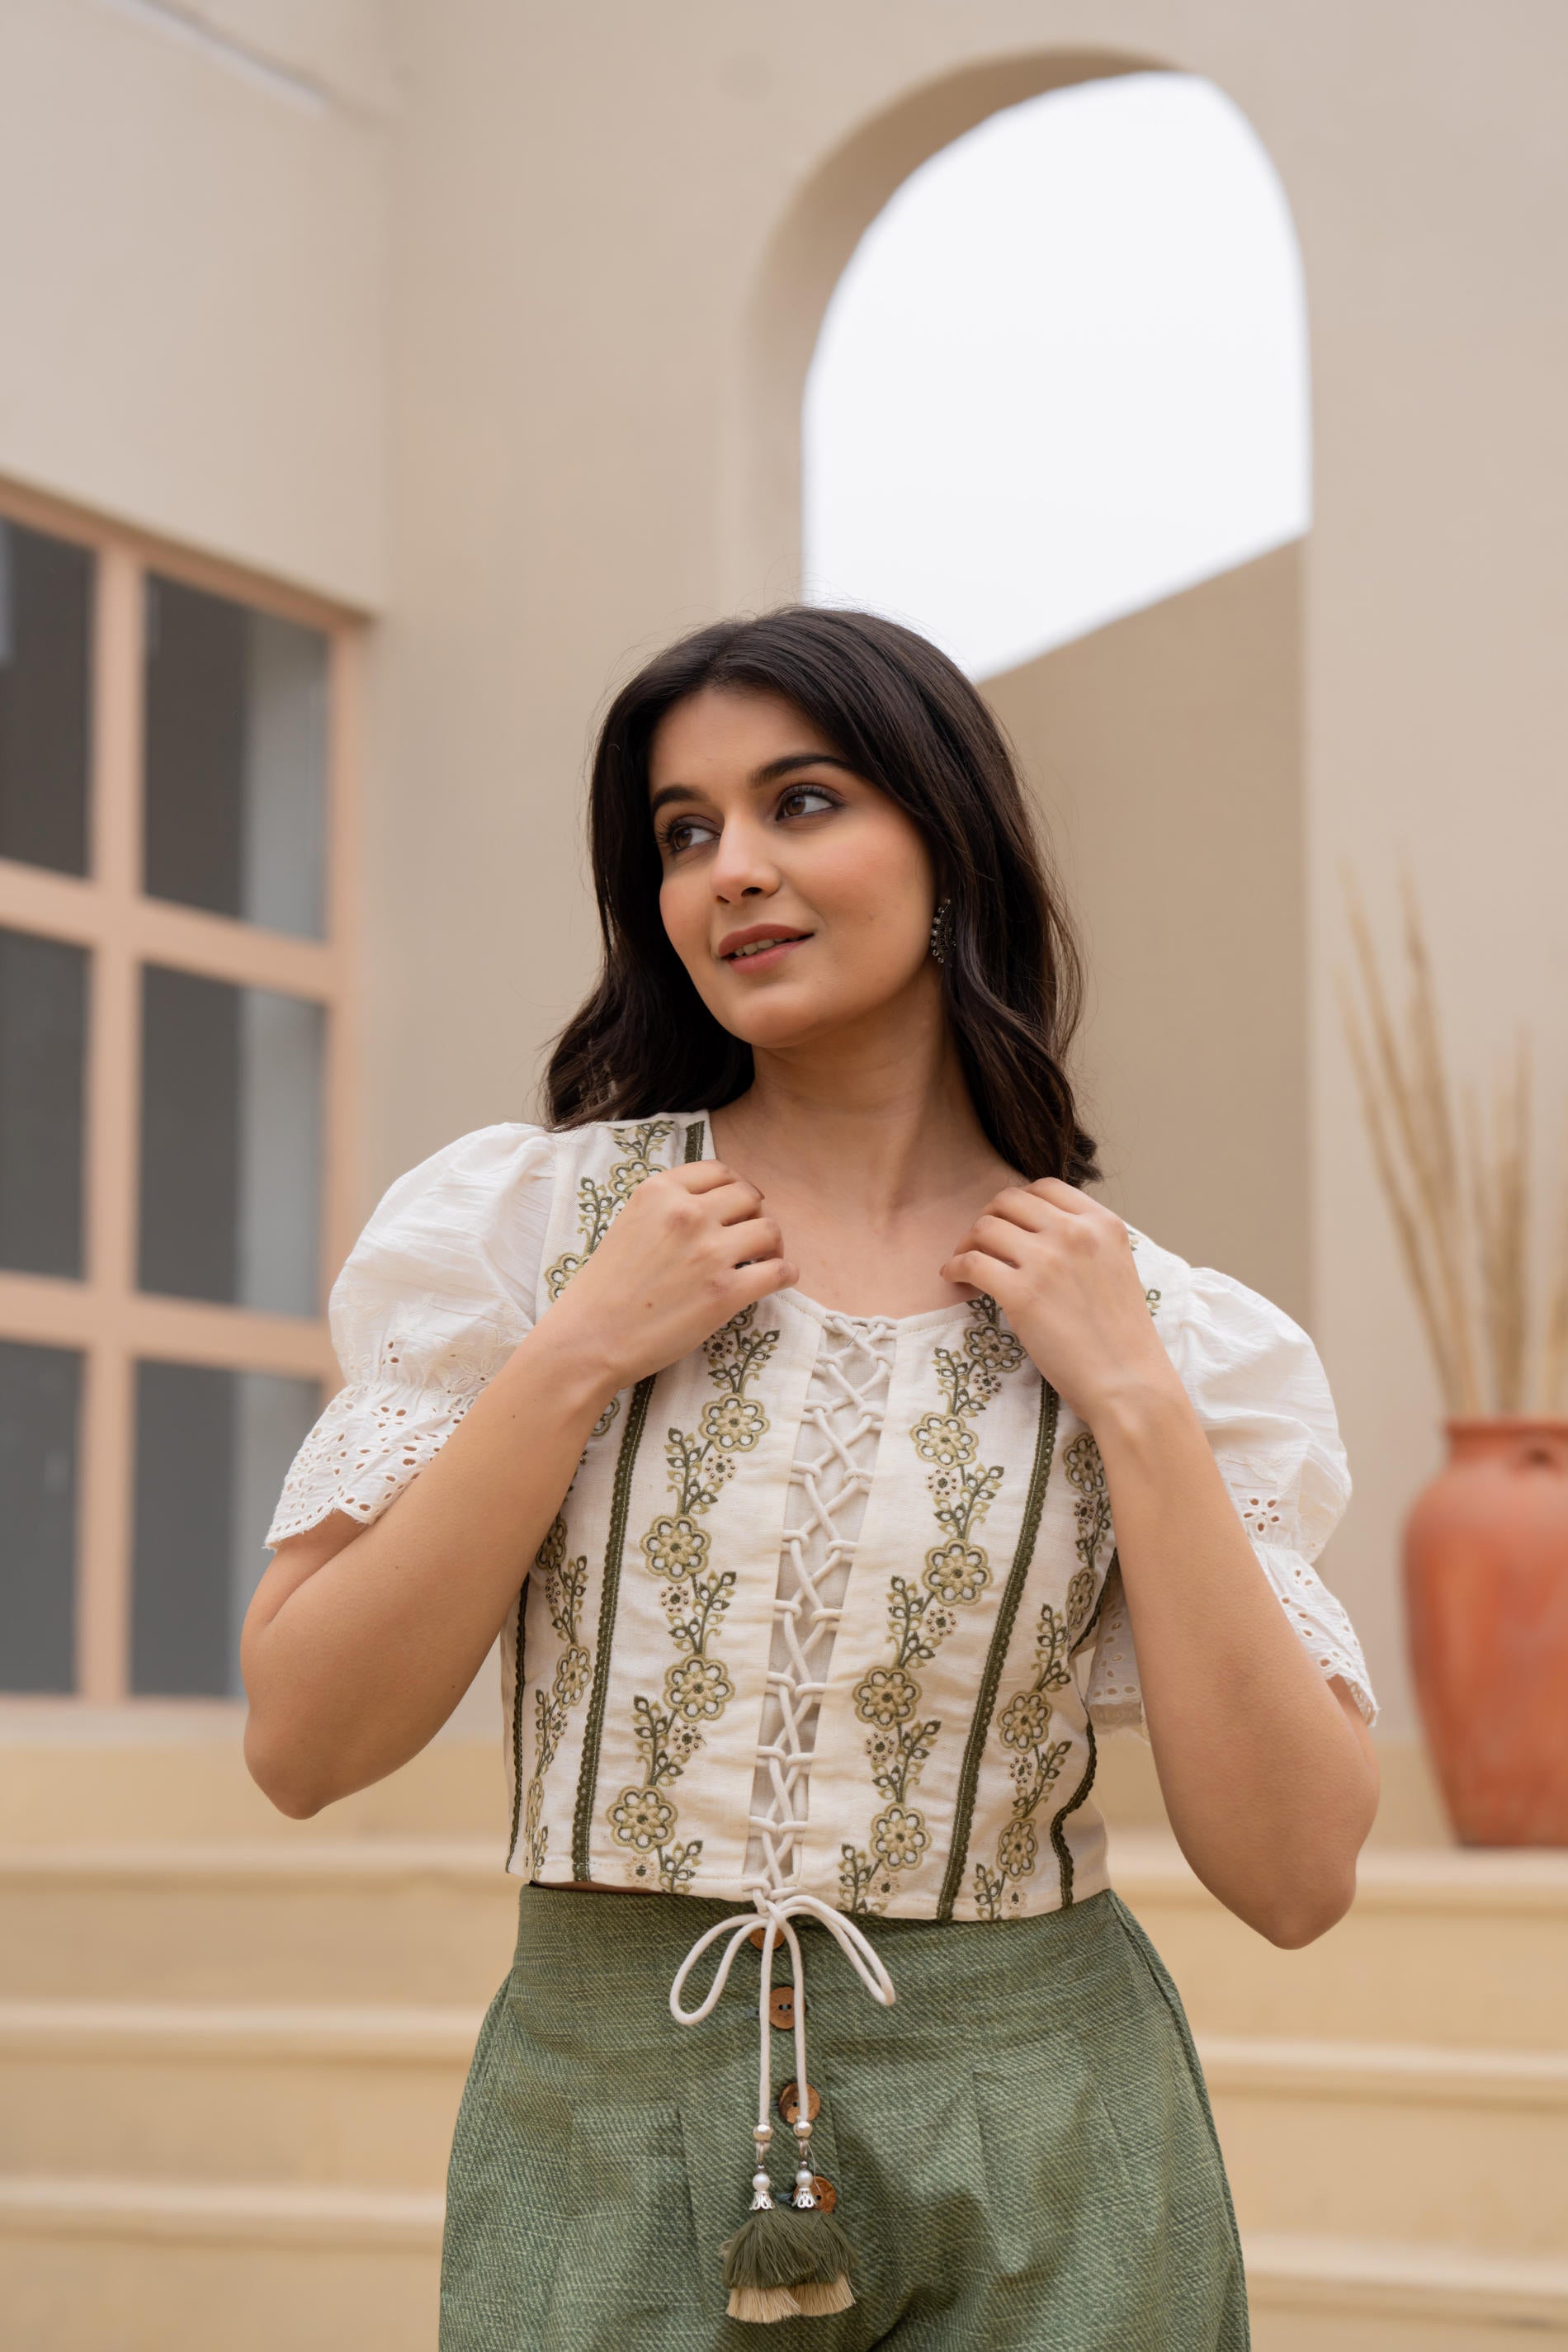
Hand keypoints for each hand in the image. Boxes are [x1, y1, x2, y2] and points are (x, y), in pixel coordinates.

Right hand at [537, 1160, 795, 1401]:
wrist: (588, 1340)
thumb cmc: (601, 1291)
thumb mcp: (628, 1226)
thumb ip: (665, 1210)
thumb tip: (709, 1208)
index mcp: (658, 1192)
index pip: (718, 1171)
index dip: (735, 1187)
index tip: (739, 1204)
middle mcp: (687, 1213)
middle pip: (749, 1197)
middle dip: (754, 1214)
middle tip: (750, 1237)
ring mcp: (709, 1252)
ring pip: (769, 1230)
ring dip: (772, 1244)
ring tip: (764, 1260)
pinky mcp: (725, 1292)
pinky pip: (778, 1271)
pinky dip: (785, 1274)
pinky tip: (778, 1280)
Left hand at [940, 1180, 1180, 1427]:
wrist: (1128, 1382)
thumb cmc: (1122, 1336)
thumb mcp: (1116, 1267)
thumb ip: (1085, 1242)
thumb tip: (1038, 1229)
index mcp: (1102, 1223)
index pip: (1045, 1187)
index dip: (1018, 1203)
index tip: (1008, 1223)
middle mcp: (1074, 1233)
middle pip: (1008, 1202)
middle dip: (989, 1218)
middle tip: (981, 1242)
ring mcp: (1047, 1261)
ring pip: (985, 1228)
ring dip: (967, 1243)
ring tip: (965, 1262)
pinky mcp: (1021, 1293)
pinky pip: (971, 1263)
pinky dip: (955, 1268)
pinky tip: (955, 1279)